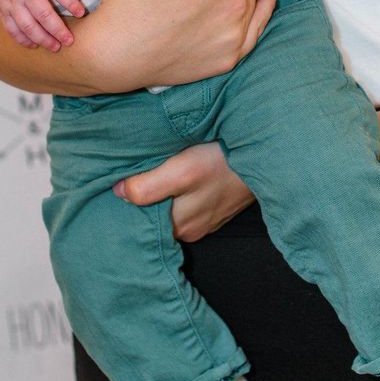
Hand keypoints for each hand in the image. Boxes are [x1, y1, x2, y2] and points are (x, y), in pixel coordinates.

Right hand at [0, 0, 85, 51]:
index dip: (71, 3)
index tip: (81, 12)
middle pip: (43, 14)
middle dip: (58, 30)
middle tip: (69, 41)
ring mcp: (12, 3)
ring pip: (28, 26)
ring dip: (42, 39)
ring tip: (55, 47)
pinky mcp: (2, 11)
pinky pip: (12, 29)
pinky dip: (22, 40)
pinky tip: (34, 45)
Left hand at [113, 143, 254, 241]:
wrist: (266, 151)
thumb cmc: (225, 160)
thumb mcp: (184, 170)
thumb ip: (148, 186)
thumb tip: (118, 193)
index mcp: (181, 226)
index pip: (141, 222)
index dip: (125, 204)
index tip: (112, 183)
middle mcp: (192, 229)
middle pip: (154, 215)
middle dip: (140, 197)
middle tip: (124, 171)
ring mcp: (205, 218)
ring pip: (169, 207)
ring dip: (158, 190)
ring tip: (148, 167)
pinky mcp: (215, 205)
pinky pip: (186, 201)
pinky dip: (177, 189)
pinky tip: (174, 170)